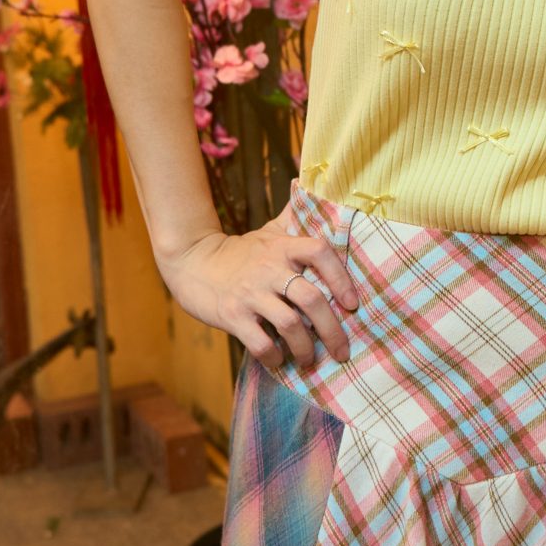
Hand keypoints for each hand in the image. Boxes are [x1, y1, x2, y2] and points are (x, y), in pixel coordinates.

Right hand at [157, 198, 356, 368]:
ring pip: (290, 324)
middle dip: (332, 330)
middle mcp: (269, 269)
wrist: (192, 263)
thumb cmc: (241, 251)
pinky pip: (261, 342)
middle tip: (342, 350)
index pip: (321, 253)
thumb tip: (313, 184)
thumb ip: (296, 215)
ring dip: (305, 348)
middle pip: (312, 299)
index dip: (341, 278)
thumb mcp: (270, 231)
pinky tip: (279, 361)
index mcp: (283, 248)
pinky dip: (274, 357)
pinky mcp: (233, 315)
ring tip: (311, 360)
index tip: (352, 304)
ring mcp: (251, 293)